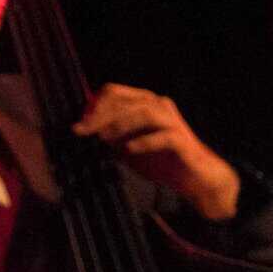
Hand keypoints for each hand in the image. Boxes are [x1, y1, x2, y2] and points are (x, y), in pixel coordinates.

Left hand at [73, 82, 242, 220]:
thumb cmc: (158, 160)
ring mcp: (172, 121)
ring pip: (144, 112)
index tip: (79, 125)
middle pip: (125, 101)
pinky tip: (129, 149)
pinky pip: (163, 136)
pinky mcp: (183, 140)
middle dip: (101, 116)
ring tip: (104, 139)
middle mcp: (158, 105)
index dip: (94, 106)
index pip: (114, 92)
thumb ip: (108, 135)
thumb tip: (82, 129)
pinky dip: (144, 141)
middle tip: (84, 132)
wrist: (193, 179)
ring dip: (121, 124)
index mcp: (143, 102)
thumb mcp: (125, 146)